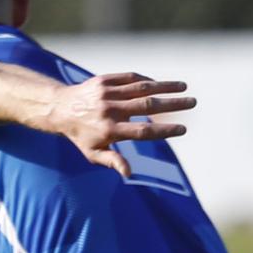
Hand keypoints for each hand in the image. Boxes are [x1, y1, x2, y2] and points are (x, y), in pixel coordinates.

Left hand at [50, 72, 194, 175]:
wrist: (60, 108)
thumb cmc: (80, 136)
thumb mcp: (93, 153)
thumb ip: (112, 161)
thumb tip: (129, 173)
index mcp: (110, 131)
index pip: (143, 131)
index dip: (165, 130)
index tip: (183, 128)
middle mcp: (110, 111)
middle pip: (147, 107)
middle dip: (173, 104)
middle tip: (193, 102)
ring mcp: (108, 93)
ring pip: (142, 88)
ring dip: (165, 86)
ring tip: (184, 86)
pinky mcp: (105, 80)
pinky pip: (131, 79)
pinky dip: (147, 81)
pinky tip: (161, 84)